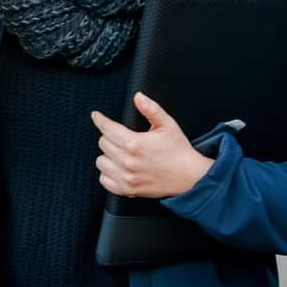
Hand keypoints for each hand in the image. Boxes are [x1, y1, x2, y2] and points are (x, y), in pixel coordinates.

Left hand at [92, 92, 213, 198]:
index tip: (96, 116)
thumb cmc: (179, 151)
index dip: (100, 119)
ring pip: (100, 162)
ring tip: (120, 153)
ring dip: (107, 155)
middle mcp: (128, 161)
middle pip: (103, 143)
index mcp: (135, 143)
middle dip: (109, 137)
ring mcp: (126, 177)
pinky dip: (108, 173)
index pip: (107, 128)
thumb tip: (138, 97)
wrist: (190, 177)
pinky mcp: (127, 190)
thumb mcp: (168, 125)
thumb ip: (151, 109)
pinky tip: (118, 168)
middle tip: (121, 137)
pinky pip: (104, 180)